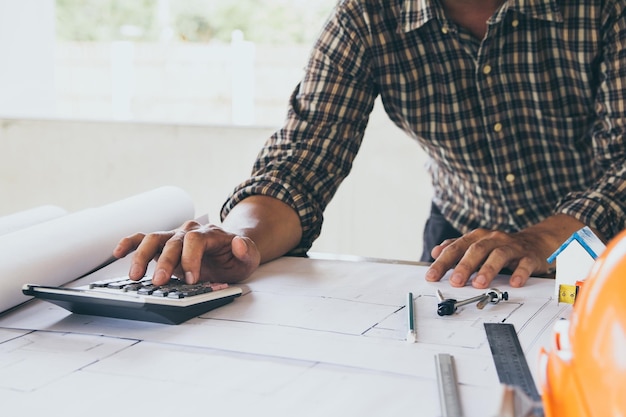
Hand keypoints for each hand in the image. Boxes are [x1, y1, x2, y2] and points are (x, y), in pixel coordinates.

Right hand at [113, 220, 260, 284]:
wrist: (232, 249)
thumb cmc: (238, 256)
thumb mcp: (250, 256)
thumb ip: (247, 251)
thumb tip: (238, 243)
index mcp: (209, 234)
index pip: (195, 241)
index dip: (191, 259)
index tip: (191, 279)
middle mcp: (189, 232)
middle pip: (172, 241)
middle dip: (165, 262)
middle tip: (159, 283)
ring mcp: (174, 237)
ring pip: (153, 239)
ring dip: (142, 256)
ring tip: (135, 276)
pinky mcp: (164, 245)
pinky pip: (142, 239)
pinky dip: (129, 244)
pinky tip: (117, 253)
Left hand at [424, 228, 551, 288]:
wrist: (535, 242)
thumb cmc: (500, 246)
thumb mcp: (476, 245)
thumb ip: (456, 248)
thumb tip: (435, 252)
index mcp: (477, 237)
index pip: (456, 248)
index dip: (443, 262)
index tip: (432, 276)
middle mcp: (493, 239)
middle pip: (476, 250)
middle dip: (464, 266)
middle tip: (455, 281)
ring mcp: (512, 247)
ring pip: (499, 255)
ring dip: (488, 269)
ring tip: (479, 284)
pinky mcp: (529, 256)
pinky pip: (525, 264)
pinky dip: (520, 273)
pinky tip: (514, 283)